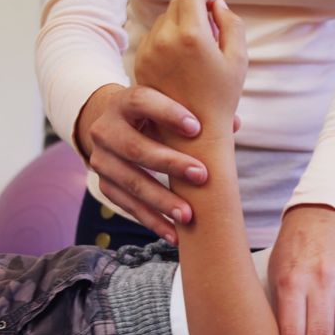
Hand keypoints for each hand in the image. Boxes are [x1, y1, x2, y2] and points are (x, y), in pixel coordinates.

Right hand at [76, 84, 208, 242]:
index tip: (197, 128)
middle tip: (202, 176)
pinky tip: (174, 233)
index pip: (142, 101)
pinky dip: (152, 221)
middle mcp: (106, 129)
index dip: (167, 114)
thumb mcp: (167, 106)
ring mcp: (101, 159)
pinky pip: (127, 206)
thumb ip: (197, 112)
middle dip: (170, 163)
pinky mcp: (104, 185)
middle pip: (135, 147)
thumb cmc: (155, 114)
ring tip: (189, 216)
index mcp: (125, 102)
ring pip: (130, 182)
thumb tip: (233, 125)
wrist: (115, 126)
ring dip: (161, 201)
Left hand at [134, 0, 246, 130]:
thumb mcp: (238, 58)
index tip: (215, 9)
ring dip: (180, 25)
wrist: (194, 134)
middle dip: (194, 10)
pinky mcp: (140, 62)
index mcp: (192, 34)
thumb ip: (232, 23)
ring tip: (197, 50)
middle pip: (176, 3)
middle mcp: (165, 38)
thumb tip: (217, 4)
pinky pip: (153, 38)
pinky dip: (167, 41)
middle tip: (210, 32)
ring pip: (163, 20)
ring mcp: (149, 50)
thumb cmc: (222, 96)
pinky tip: (182, 63)